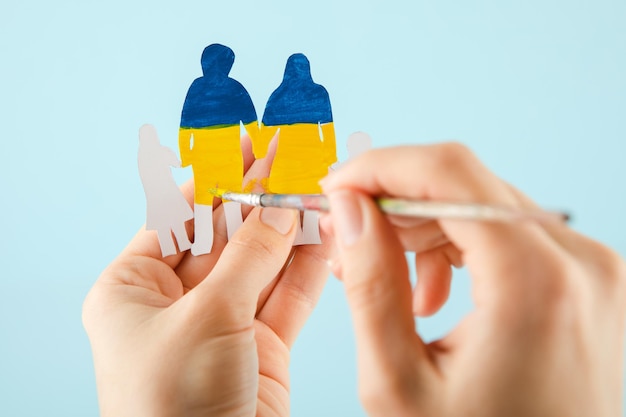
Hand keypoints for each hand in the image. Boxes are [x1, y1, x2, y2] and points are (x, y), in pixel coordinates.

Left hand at [83, 136, 333, 416]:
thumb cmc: (172, 410)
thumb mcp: (205, 318)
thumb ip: (250, 256)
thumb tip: (280, 204)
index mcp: (133, 289)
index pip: (181, 216)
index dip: (217, 179)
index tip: (248, 144)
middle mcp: (176, 303)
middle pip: (227, 235)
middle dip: (263, 199)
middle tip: (294, 156)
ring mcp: (223, 323)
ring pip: (264, 262)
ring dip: (293, 228)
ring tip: (321, 188)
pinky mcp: (263, 346)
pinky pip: (289, 294)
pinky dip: (311, 264)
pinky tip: (328, 231)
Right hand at [320, 143, 625, 416]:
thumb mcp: (398, 382)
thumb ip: (371, 283)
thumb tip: (350, 209)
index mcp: (537, 284)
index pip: (448, 171)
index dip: (381, 166)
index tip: (339, 187)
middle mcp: (582, 264)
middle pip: (469, 185)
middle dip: (396, 202)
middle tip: (350, 237)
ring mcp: (595, 271)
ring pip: (488, 207)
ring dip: (427, 229)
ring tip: (391, 281)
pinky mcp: (591, 283)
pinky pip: (514, 236)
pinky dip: (464, 249)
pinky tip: (434, 294)